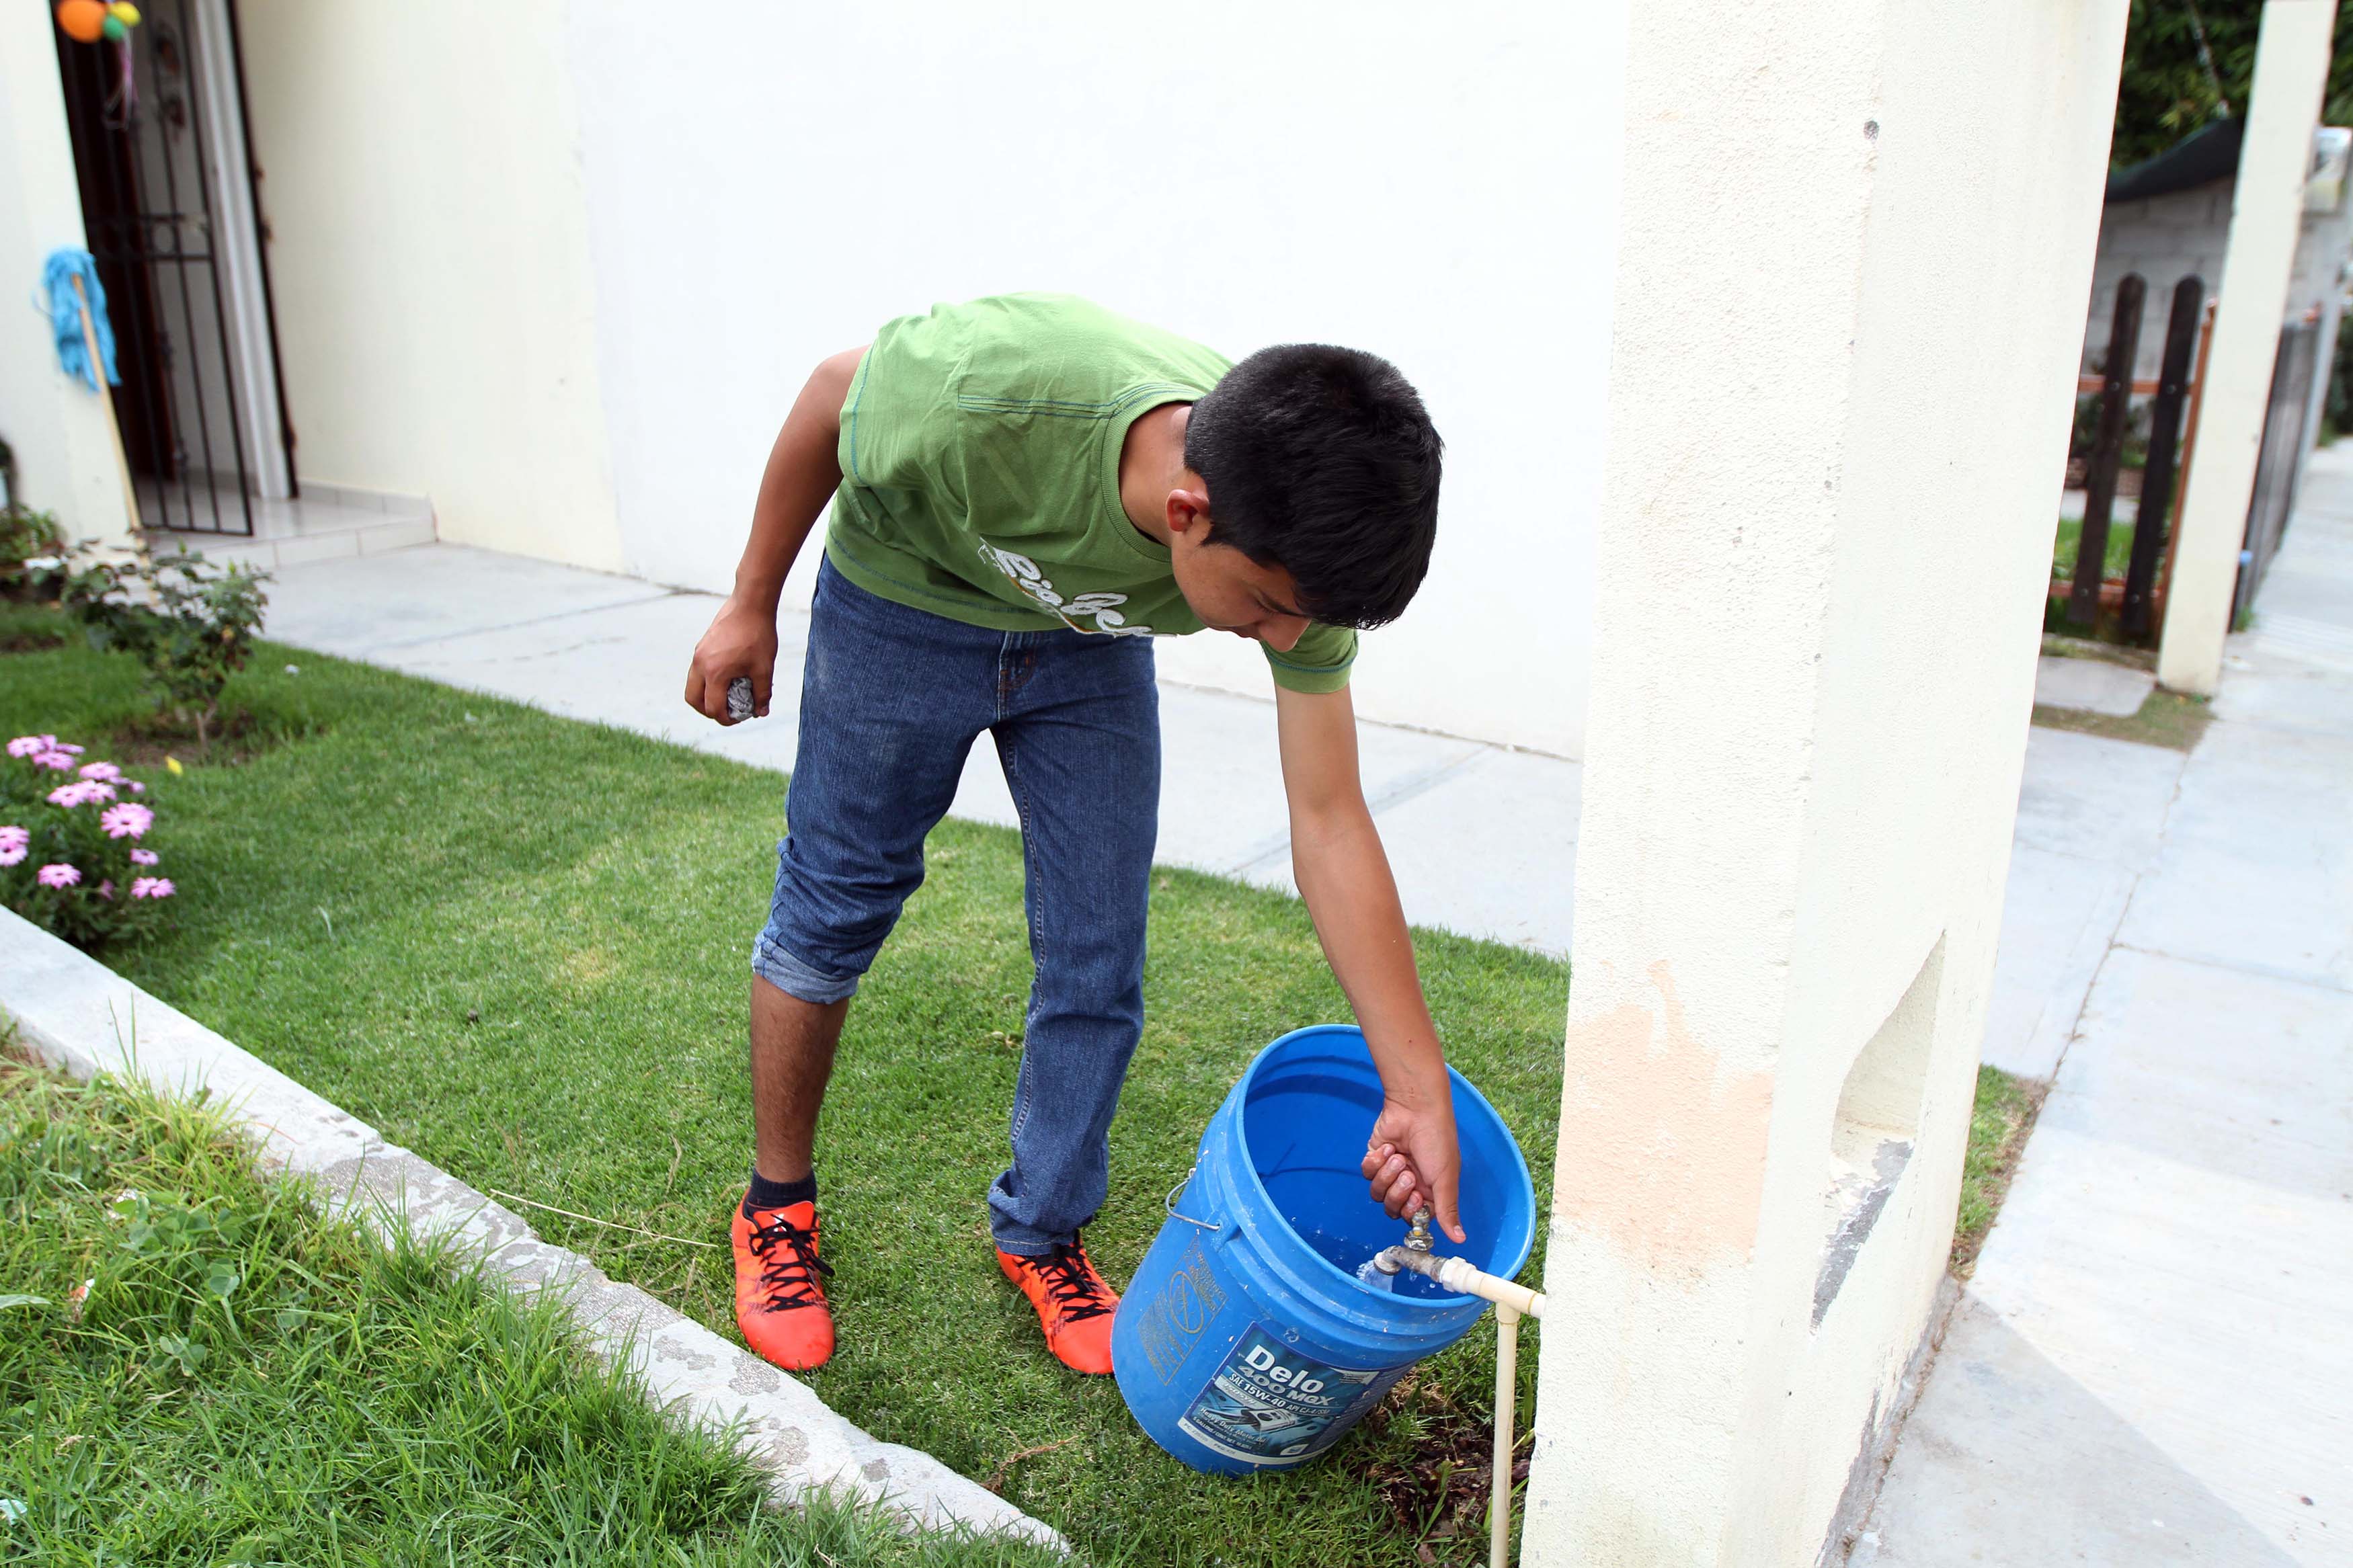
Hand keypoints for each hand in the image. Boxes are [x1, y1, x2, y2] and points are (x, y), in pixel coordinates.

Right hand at [685, 600, 778, 724]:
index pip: (713, 707)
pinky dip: (706, 681)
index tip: (739, 718)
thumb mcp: (764, 668)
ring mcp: (698, 654)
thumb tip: (761, 712)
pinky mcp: (701, 646)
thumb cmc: (759, 635)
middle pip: (693, 699)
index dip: (726, 719)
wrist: (750, 603)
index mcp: (715, 673)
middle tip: (727, 712)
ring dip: (705, 696)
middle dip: (708, 711)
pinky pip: (696, 671)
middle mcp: (700, 664)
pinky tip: (727, 678)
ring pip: (692, 685)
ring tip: (726, 697)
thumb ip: (762, 693)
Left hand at [1360, 1095, 1465, 1243]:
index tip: (1416, 1199)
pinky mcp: (1375, 1158)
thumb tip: (1460, 1240)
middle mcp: (1409, 1184)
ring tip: (1398, 1157)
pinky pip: (1367, 1173)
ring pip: (1377, 1193)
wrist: (1415, 1109)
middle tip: (1407, 1174)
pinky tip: (1388, 1148)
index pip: (1413, 1217)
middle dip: (1397, 1193)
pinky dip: (1376, 1162)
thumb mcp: (1446, 1179)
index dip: (1411, 1212)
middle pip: (1393, 1209)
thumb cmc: (1437, 1141)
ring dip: (1387, 1175)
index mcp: (1428, 1191)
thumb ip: (1448, 1210)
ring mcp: (1390, 1171)